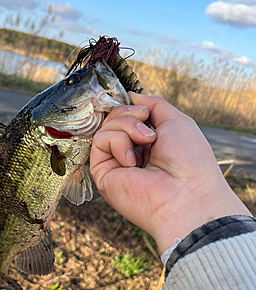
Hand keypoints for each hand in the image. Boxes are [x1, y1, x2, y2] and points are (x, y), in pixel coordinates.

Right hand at [90, 94, 251, 253]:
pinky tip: (132, 162)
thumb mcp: (177, 121)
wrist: (186, 194)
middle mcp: (131, 153)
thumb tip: (131, 95)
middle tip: (149, 131)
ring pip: (107, 126)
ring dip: (128, 127)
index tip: (142, 109)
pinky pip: (100, 140)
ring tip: (146, 143)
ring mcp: (116, 164)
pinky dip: (117, 142)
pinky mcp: (103, 173)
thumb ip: (154, 104)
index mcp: (149, 143)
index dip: (130, 107)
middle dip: (131, 115)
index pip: (128, 116)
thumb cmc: (190, 161)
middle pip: (115, 117)